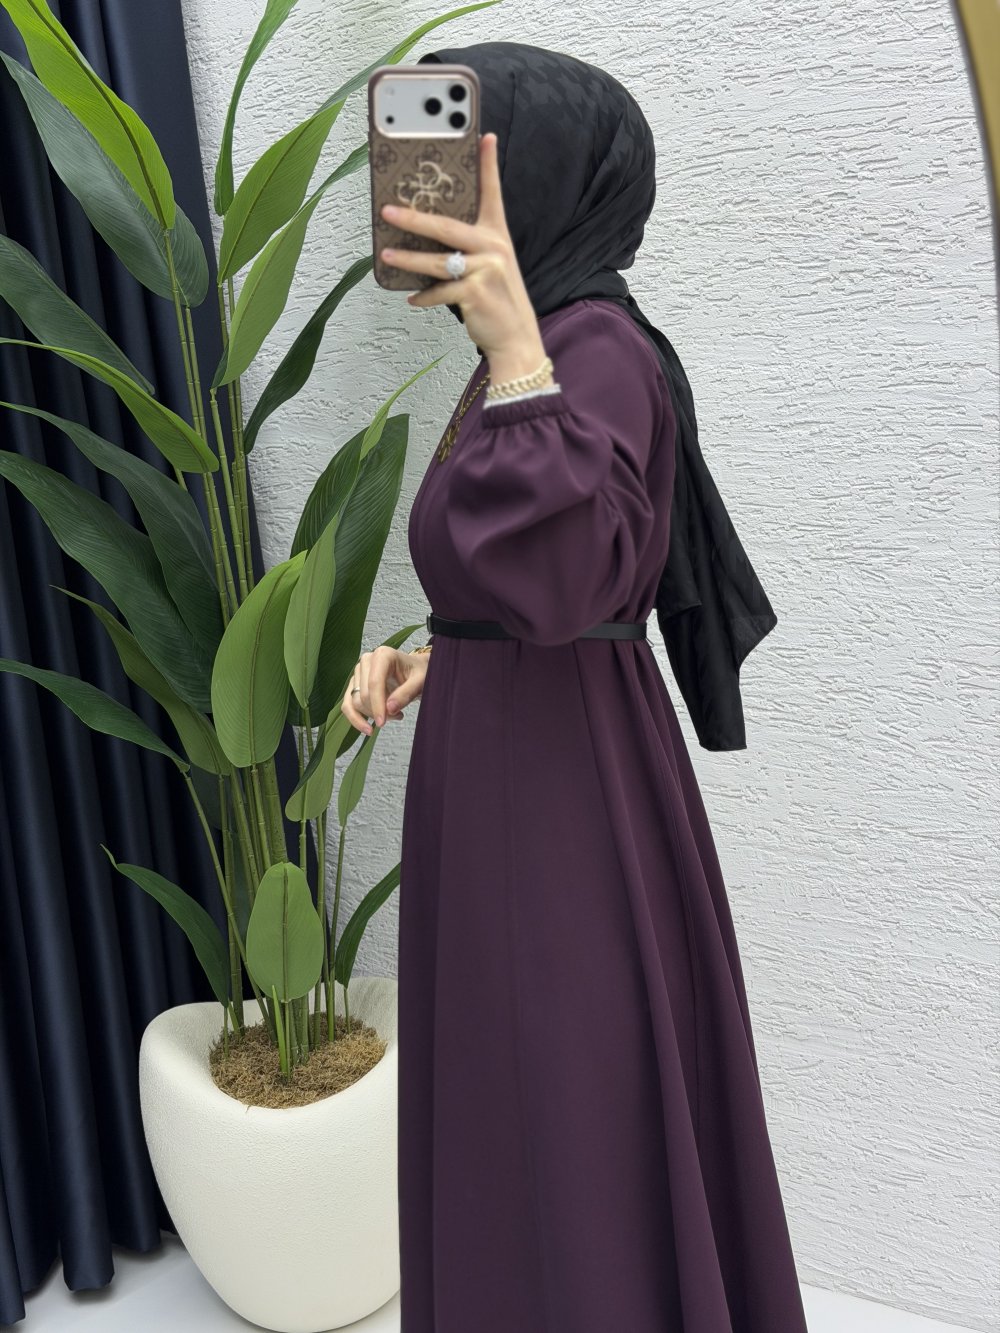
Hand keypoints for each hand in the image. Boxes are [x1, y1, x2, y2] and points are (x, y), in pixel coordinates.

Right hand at [341, 646, 429, 735]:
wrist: (416, 671)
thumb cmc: (419, 673)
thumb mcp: (420, 682)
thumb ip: (406, 694)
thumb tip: (389, 709)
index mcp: (383, 655)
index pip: (374, 683)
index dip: (377, 705)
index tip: (382, 723)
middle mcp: (367, 660)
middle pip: (364, 694)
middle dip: (379, 711)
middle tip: (398, 715)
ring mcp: (358, 672)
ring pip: (356, 702)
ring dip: (372, 715)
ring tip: (394, 715)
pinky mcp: (354, 684)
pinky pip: (347, 705)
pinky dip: (356, 719)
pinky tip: (368, 728)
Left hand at [378, 133, 546, 375]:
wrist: (516, 338)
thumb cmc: (498, 300)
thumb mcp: (491, 267)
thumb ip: (469, 248)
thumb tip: (428, 238)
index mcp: (497, 235)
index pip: (492, 193)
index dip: (488, 163)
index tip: (484, 136)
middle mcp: (493, 248)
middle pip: (446, 226)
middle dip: (414, 218)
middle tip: (388, 210)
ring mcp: (485, 271)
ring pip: (437, 261)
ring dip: (407, 259)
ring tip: (387, 254)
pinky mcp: (475, 293)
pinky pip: (440, 291)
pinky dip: (424, 296)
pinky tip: (413, 298)